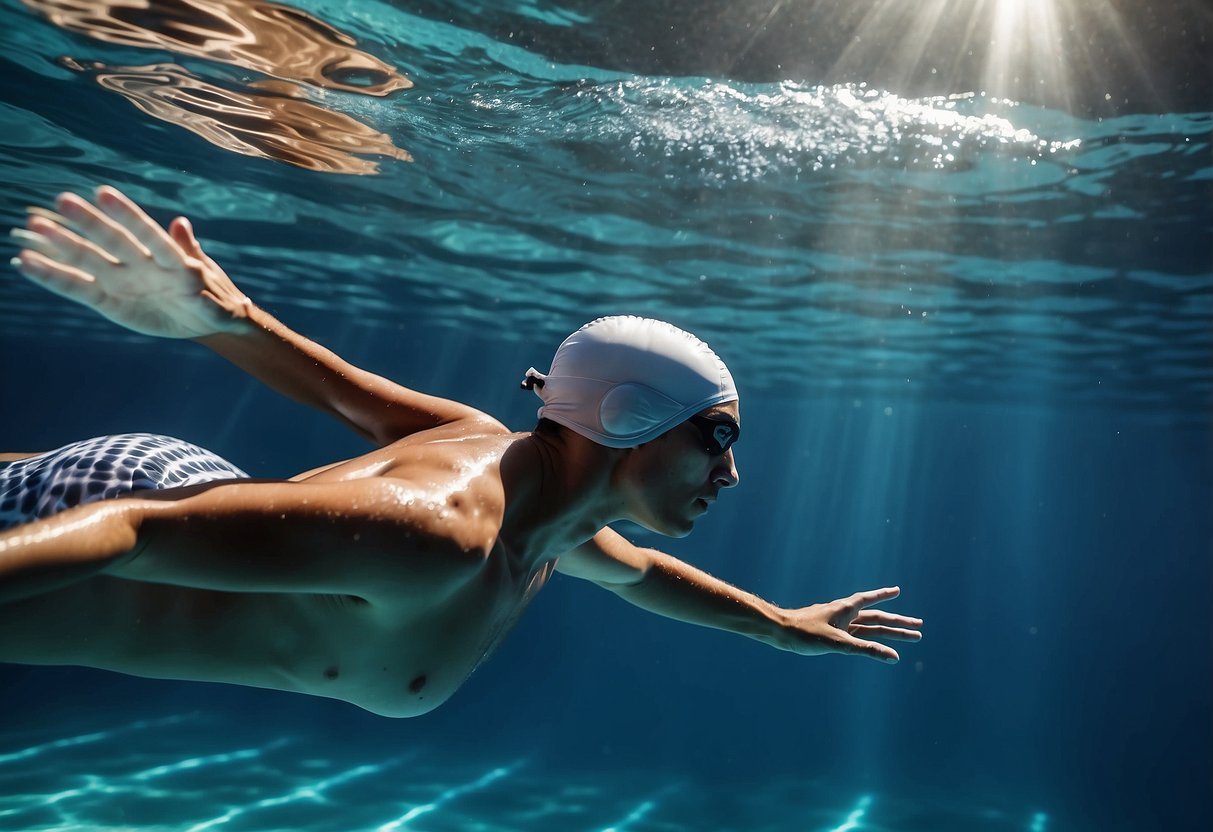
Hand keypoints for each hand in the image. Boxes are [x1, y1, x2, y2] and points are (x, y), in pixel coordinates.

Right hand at [11, 186, 251, 338]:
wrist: (208, 320)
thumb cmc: (213, 292)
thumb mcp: (208, 278)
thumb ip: (193, 254)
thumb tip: (181, 224)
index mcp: (169, 257)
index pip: (147, 233)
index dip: (128, 215)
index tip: (103, 194)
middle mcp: (141, 263)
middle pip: (114, 241)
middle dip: (90, 223)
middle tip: (62, 201)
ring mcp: (122, 281)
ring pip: (91, 261)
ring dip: (64, 246)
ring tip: (34, 228)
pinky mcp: (108, 302)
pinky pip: (78, 289)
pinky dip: (53, 278)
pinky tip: (26, 263)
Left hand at [781, 586, 921, 662]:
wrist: (778, 631)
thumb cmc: (805, 634)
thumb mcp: (838, 644)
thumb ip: (866, 650)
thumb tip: (894, 657)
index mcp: (846, 609)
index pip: (870, 601)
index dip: (884, 596)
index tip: (898, 590)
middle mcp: (843, 613)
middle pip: (876, 618)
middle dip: (898, 623)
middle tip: (918, 627)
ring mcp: (837, 623)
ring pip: (867, 627)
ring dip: (886, 632)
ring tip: (904, 636)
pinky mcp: (829, 631)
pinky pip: (855, 633)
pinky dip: (867, 637)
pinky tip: (868, 639)